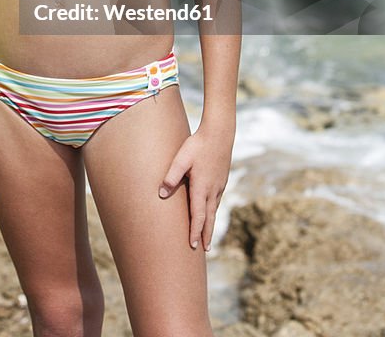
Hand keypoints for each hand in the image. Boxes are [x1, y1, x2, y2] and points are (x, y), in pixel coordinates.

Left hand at [158, 120, 233, 250]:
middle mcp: (212, 190)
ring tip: (207, 236)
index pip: (198, 216)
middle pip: (209, 218)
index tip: (193, 246)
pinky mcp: (222, 180)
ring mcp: (219, 185)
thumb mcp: (181, 159)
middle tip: (204, 250)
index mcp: (201, 188)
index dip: (195, 231)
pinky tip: (210, 212)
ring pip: (214, 210)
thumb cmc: (198, 145)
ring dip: (210, 224)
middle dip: (206, 235)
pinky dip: (213, 211)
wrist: (220, 133)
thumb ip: (171, 176)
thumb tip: (162, 194)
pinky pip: (217, 200)